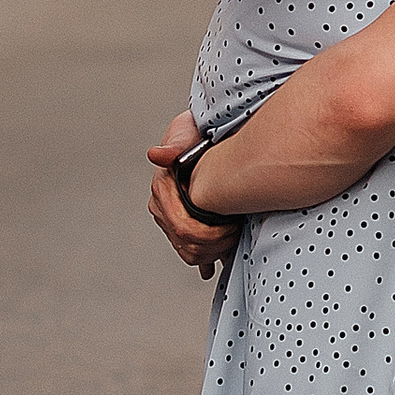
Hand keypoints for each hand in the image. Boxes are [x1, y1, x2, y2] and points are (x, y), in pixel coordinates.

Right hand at [145, 112, 235, 274]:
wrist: (210, 136)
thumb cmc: (198, 131)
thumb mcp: (188, 131)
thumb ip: (176, 143)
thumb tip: (158, 155)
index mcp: (163, 187)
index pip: (181, 226)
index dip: (209, 233)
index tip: (230, 224)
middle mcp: (163, 205)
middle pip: (186, 242)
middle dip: (214, 243)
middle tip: (236, 232)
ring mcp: (172, 217)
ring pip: (189, 252)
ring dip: (212, 252)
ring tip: (232, 239)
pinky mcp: (183, 224)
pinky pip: (190, 253)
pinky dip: (205, 260)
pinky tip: (215, 264)